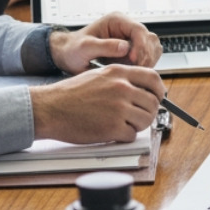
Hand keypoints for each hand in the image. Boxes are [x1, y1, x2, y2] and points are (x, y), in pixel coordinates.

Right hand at [29, 65, 165, 143]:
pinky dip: (124, 136)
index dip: (159, 90)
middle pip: (153, 102)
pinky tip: (111, 131)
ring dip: (137, 125)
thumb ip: (121, 80)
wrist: (50, 108)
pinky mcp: (113, 127)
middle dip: (147, 112)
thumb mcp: (98, 76)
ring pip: (146, 120)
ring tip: (121, 124)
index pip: (153, 78)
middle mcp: (121, 88)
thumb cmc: (70, 94)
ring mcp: (118, 108)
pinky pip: (131, 135)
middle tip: (136, 116)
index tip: (158, 97)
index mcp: (118, 73)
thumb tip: (142, 90)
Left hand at [50, 13, 161, 70]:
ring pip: (152, 47)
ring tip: (136, 72)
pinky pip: (148, 56)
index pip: (138, 30)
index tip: (135, 60)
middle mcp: (126, 28)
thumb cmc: (73, 49)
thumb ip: (104, 46)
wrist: (68, 55)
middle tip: (138, 70)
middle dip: (146, 55)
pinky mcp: (132, 50)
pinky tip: (135, 72)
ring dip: (148, 60)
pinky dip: (146, 64)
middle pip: (149, 38)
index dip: (141, 46)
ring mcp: (131, 39)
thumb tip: (125, 47)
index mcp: (117, 20)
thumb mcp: (84, 48)